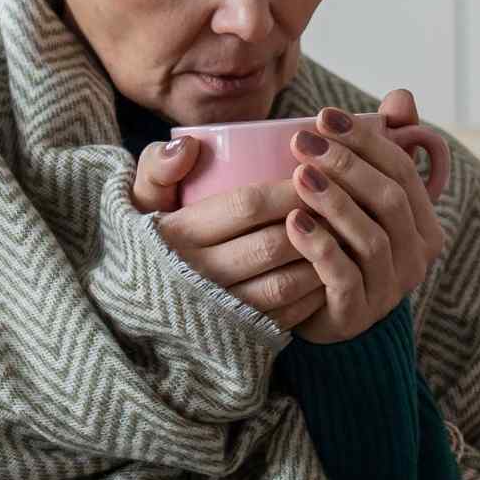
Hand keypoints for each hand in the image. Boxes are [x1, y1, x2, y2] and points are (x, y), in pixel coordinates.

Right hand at [134, 136, 326, 333]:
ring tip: (342, 235)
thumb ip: (156, 168)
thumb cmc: (151, 239)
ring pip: (284, 284)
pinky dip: (313, 294)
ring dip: (319, 259)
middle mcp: (198, 275)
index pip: (246, 205)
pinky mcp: (240, 334)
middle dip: (314, 222)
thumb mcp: (138, 201)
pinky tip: (329, 271)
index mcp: (177, 234)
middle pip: (272, 245)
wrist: (137, 304)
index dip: (287, 189)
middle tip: (340, 204)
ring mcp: (221, 309)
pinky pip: (287, 316)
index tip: (312, 174)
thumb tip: (188, 144)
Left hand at [283, 87, 445, 344]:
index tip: (324, 116)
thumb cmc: (340, 245)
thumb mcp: (360, 197)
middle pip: (390, 201)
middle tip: (303, 140)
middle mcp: (415, 258)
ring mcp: (388, 289)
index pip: (403, 172)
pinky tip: (293, 221)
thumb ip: (383, 149)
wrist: (317, 312)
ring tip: (298, 174)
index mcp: (423, 225)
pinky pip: (343, 276)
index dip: (366, 140)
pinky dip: (319, 246)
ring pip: (371, 237)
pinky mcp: (357, 313)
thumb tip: (403, 98)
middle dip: (347, 164)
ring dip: (334, 201)